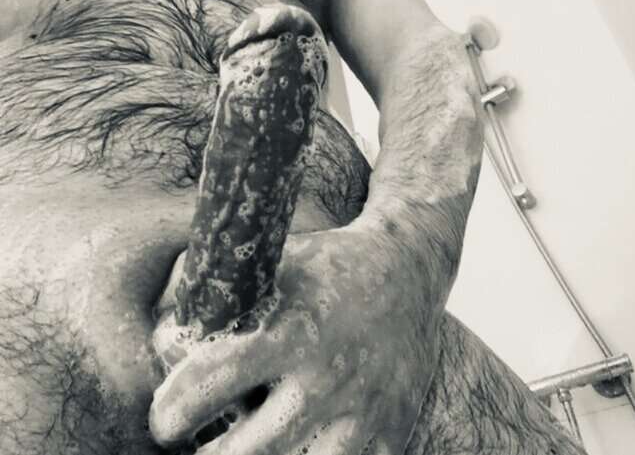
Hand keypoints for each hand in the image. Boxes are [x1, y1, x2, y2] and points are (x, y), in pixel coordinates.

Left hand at [150, 225, 438, 454]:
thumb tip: (164, 337)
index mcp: (288, 332)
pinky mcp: (391, 430)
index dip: (170, 414)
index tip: (165, 422)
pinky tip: (296, 448)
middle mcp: (324, 378)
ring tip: (245, 448)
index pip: (207, 385)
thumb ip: (213, 291)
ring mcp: (362, 411)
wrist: (408, 272)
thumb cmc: (329, 267)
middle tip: (198, 447)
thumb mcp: (272, 262)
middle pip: (245, 452)